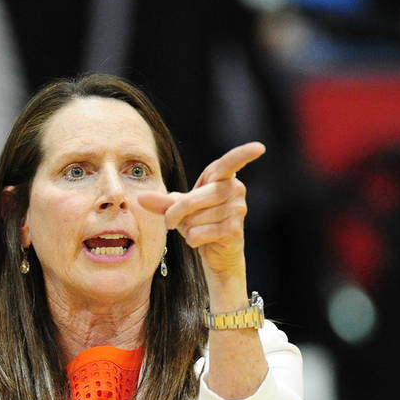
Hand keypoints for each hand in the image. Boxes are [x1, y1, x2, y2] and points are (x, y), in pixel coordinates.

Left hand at [138, 142, 264, 286]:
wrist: (216, 252)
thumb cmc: (200, 223)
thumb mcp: (180, 209)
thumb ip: (162, 202)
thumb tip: (139, 198)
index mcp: (223, 178)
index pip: (231, 163)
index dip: (244, 154)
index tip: (260, 148)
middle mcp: (235, 190)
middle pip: (192, 199)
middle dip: (175, 214)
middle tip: (171, 222)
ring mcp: (238, 210)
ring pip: (194, 219)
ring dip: (187, 229)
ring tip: (198, 229)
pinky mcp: (234, 230)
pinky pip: (199, 233)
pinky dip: (193, 240)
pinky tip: (205, 240)